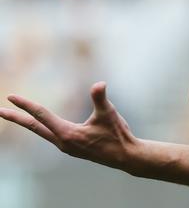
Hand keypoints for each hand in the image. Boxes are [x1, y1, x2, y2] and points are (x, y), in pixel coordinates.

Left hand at [0, 82, 137, 170]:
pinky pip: (51, 135)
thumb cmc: (117, 134)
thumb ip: (100, 98)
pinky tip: (45, 125)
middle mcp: (62, 142)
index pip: (41, 115)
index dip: (26, 105)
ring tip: (18, 116)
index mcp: (67, 134)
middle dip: (16, 119)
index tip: (11, 97)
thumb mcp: (109, 114)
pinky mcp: (72, 148)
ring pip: (42, 132)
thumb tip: (99, 84)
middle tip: (0, 110)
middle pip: (34, 127)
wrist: (125, 155)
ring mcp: (66, 147)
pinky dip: (42, 128)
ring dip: (29, 123)